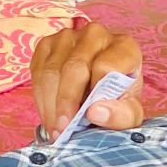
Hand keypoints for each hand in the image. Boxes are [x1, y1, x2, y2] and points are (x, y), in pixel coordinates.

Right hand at [30, 19, 145, 137]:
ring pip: (52, 70)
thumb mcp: (129, 114)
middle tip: (62, 131)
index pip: (105, 67)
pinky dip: (40, 97)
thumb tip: (95, 112)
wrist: (103, 89)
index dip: (94, 95)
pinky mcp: (47, 43)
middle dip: (65, 103)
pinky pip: (37, 70)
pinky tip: (48, 115)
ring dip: (50, 104)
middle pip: (74, 68)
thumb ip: (121, 115)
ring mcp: (69, 36)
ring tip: (54, 129)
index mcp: (124, 47)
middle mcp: (96, 34)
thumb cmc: (119, 100)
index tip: (86, 119)